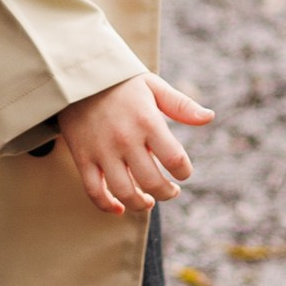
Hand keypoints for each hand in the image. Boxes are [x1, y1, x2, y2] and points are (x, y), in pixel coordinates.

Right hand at [54, 72, 212, 216]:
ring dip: (140, 204)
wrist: (75, 77)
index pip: (175, 159)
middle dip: (166, 193)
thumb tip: (209, 117)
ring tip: (148, 201)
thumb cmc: (121, 83)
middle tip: (170, 191)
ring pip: (124, 191)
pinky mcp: (83, 158)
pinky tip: (119, 208)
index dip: (184, 171)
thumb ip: (181, 104)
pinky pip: (94, 191)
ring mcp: (102, 150)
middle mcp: (125, 138)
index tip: (183, 171)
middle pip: (152, 181)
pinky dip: (107, 206)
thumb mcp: (153, 86)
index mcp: (147, 121)